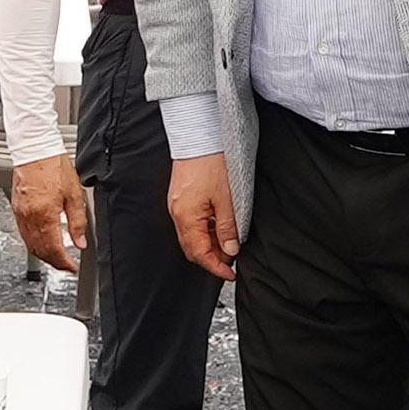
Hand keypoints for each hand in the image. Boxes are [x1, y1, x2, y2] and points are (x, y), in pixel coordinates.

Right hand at [9, 150, 87, 274]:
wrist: (35, 148)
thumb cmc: (54, 165)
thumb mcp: (74, 194)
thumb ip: (78, 221)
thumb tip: (80, 241)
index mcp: (45, 214)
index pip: (54, 249)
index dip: (64, 263)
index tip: (72, 267)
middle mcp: (30, 217)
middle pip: (40, 251)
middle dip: (54, 262)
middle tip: (66, 265)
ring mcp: (20, 214)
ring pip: (30, 245)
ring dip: (43, 255)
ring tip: (56, 257)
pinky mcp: (16, 208)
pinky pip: (23, 234)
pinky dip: (33, 243)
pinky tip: (42, 242)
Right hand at [168, 152, 238, 279]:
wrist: (198, 136)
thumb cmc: (211, 161)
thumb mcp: (227, 198)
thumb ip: (227, 227)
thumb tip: (230, 249)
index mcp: (186, 216)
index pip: (199, 253)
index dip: (215, 267)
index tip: (230, 274)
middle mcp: (177, 213)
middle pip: (192, 248)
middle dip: (212, 258)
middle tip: (232, 260)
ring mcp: (176, 205)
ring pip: (191, 237)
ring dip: (209, 244)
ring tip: (229, 242)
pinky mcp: (180, 198)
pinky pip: (190, 223)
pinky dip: (204, 231)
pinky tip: (218, 227)